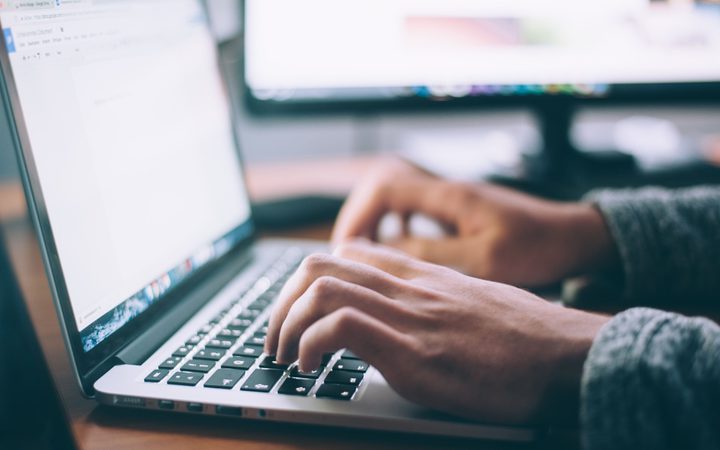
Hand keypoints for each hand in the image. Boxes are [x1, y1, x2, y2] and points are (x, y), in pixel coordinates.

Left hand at [265, 240, 609, 424]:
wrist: (571, 356)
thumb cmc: (529, 338)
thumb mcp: (476, 304)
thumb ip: (436, 301)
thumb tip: (410, 317)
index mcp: (423, 276)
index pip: (349, 253)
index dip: (310, 279)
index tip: (300, 312)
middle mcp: (410, 288)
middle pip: (320, 264)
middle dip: (282, 302)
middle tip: (276, 338)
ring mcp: (410, 316)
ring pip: (321, 288)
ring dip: (285, 324)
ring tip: (284, 356)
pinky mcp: (415, 353)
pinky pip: (341, 327)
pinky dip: (310, 345)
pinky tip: (311, 368)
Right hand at [332, 158, 617, 286]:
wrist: (574, 237)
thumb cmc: (538, 247)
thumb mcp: (485, 260)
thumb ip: (432, 254)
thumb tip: (384, 253)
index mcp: (449, 196)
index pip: (384, 187)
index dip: (358, 215)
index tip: (347, 249)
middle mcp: (445, 190)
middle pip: (382, 187)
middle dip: (359, 218)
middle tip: (348, 255)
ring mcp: (451, 199)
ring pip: (395, 198)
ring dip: (375, 222)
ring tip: (365, 255)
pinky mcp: (458, 211)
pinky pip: (413, 210)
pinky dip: (396, 227)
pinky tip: (399, 250)